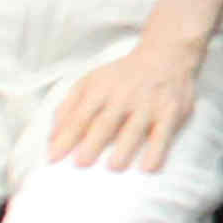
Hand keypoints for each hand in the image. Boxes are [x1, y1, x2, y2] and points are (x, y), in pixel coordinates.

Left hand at [46, 34, 208, 172]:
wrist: (165, 55)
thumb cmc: (122, 75)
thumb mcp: (90, 82)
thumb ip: (68, 108)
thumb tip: (52, 138)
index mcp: (100, 89)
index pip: (80, 116)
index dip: (66, 137)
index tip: (54, 157)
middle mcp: (124, 96)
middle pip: (106, 122)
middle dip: (92, 143)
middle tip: (81, 163)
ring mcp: (149, 104)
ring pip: (134, 129)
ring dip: (124, 149)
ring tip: (113, 167)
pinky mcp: (171, 112)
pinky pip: (164, 134)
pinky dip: (157, 151)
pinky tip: (149, 168)